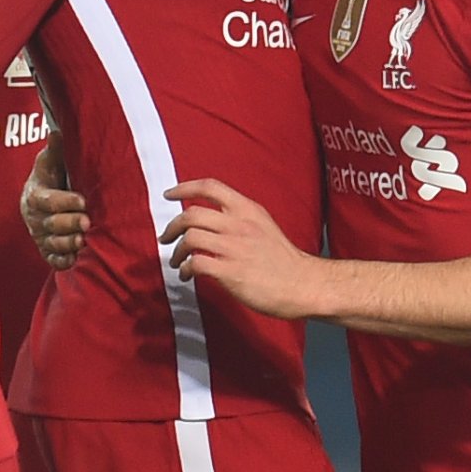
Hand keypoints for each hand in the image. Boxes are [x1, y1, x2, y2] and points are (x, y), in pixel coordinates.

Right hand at [20, 144, 89, 270]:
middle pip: (50, 224)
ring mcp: (40, 237)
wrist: (40, 201)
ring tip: (84, 241)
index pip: (48, 200)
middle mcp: (35, 219)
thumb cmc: (50, 178)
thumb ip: (55, 150)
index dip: (64, 202)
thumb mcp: (50, 161)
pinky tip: (77, 259)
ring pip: (52, 244)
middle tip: (87, 222)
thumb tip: (57, 132)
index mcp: (34, 196)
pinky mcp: (47, 251)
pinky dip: (64, 261)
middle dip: (69, 223)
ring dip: (68, 244)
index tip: (82, 201)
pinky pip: (53, 260)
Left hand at [165, 178, 330, 320]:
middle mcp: (239, 224)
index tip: (168, 194)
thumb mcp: (264, 225)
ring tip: (177, 262)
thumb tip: (211, 222)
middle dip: (172, 226)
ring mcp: (234, 248)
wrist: (304, 284)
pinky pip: (195, 263)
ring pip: (190, 237)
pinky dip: (185, 269)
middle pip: (191, 214)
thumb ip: (240, 219)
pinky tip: (187, 275)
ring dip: (176, 251)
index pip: (210, 186)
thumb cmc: (283, 260)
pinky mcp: (230, 272)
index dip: (183, 187)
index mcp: (247, 209)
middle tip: (166, 238)